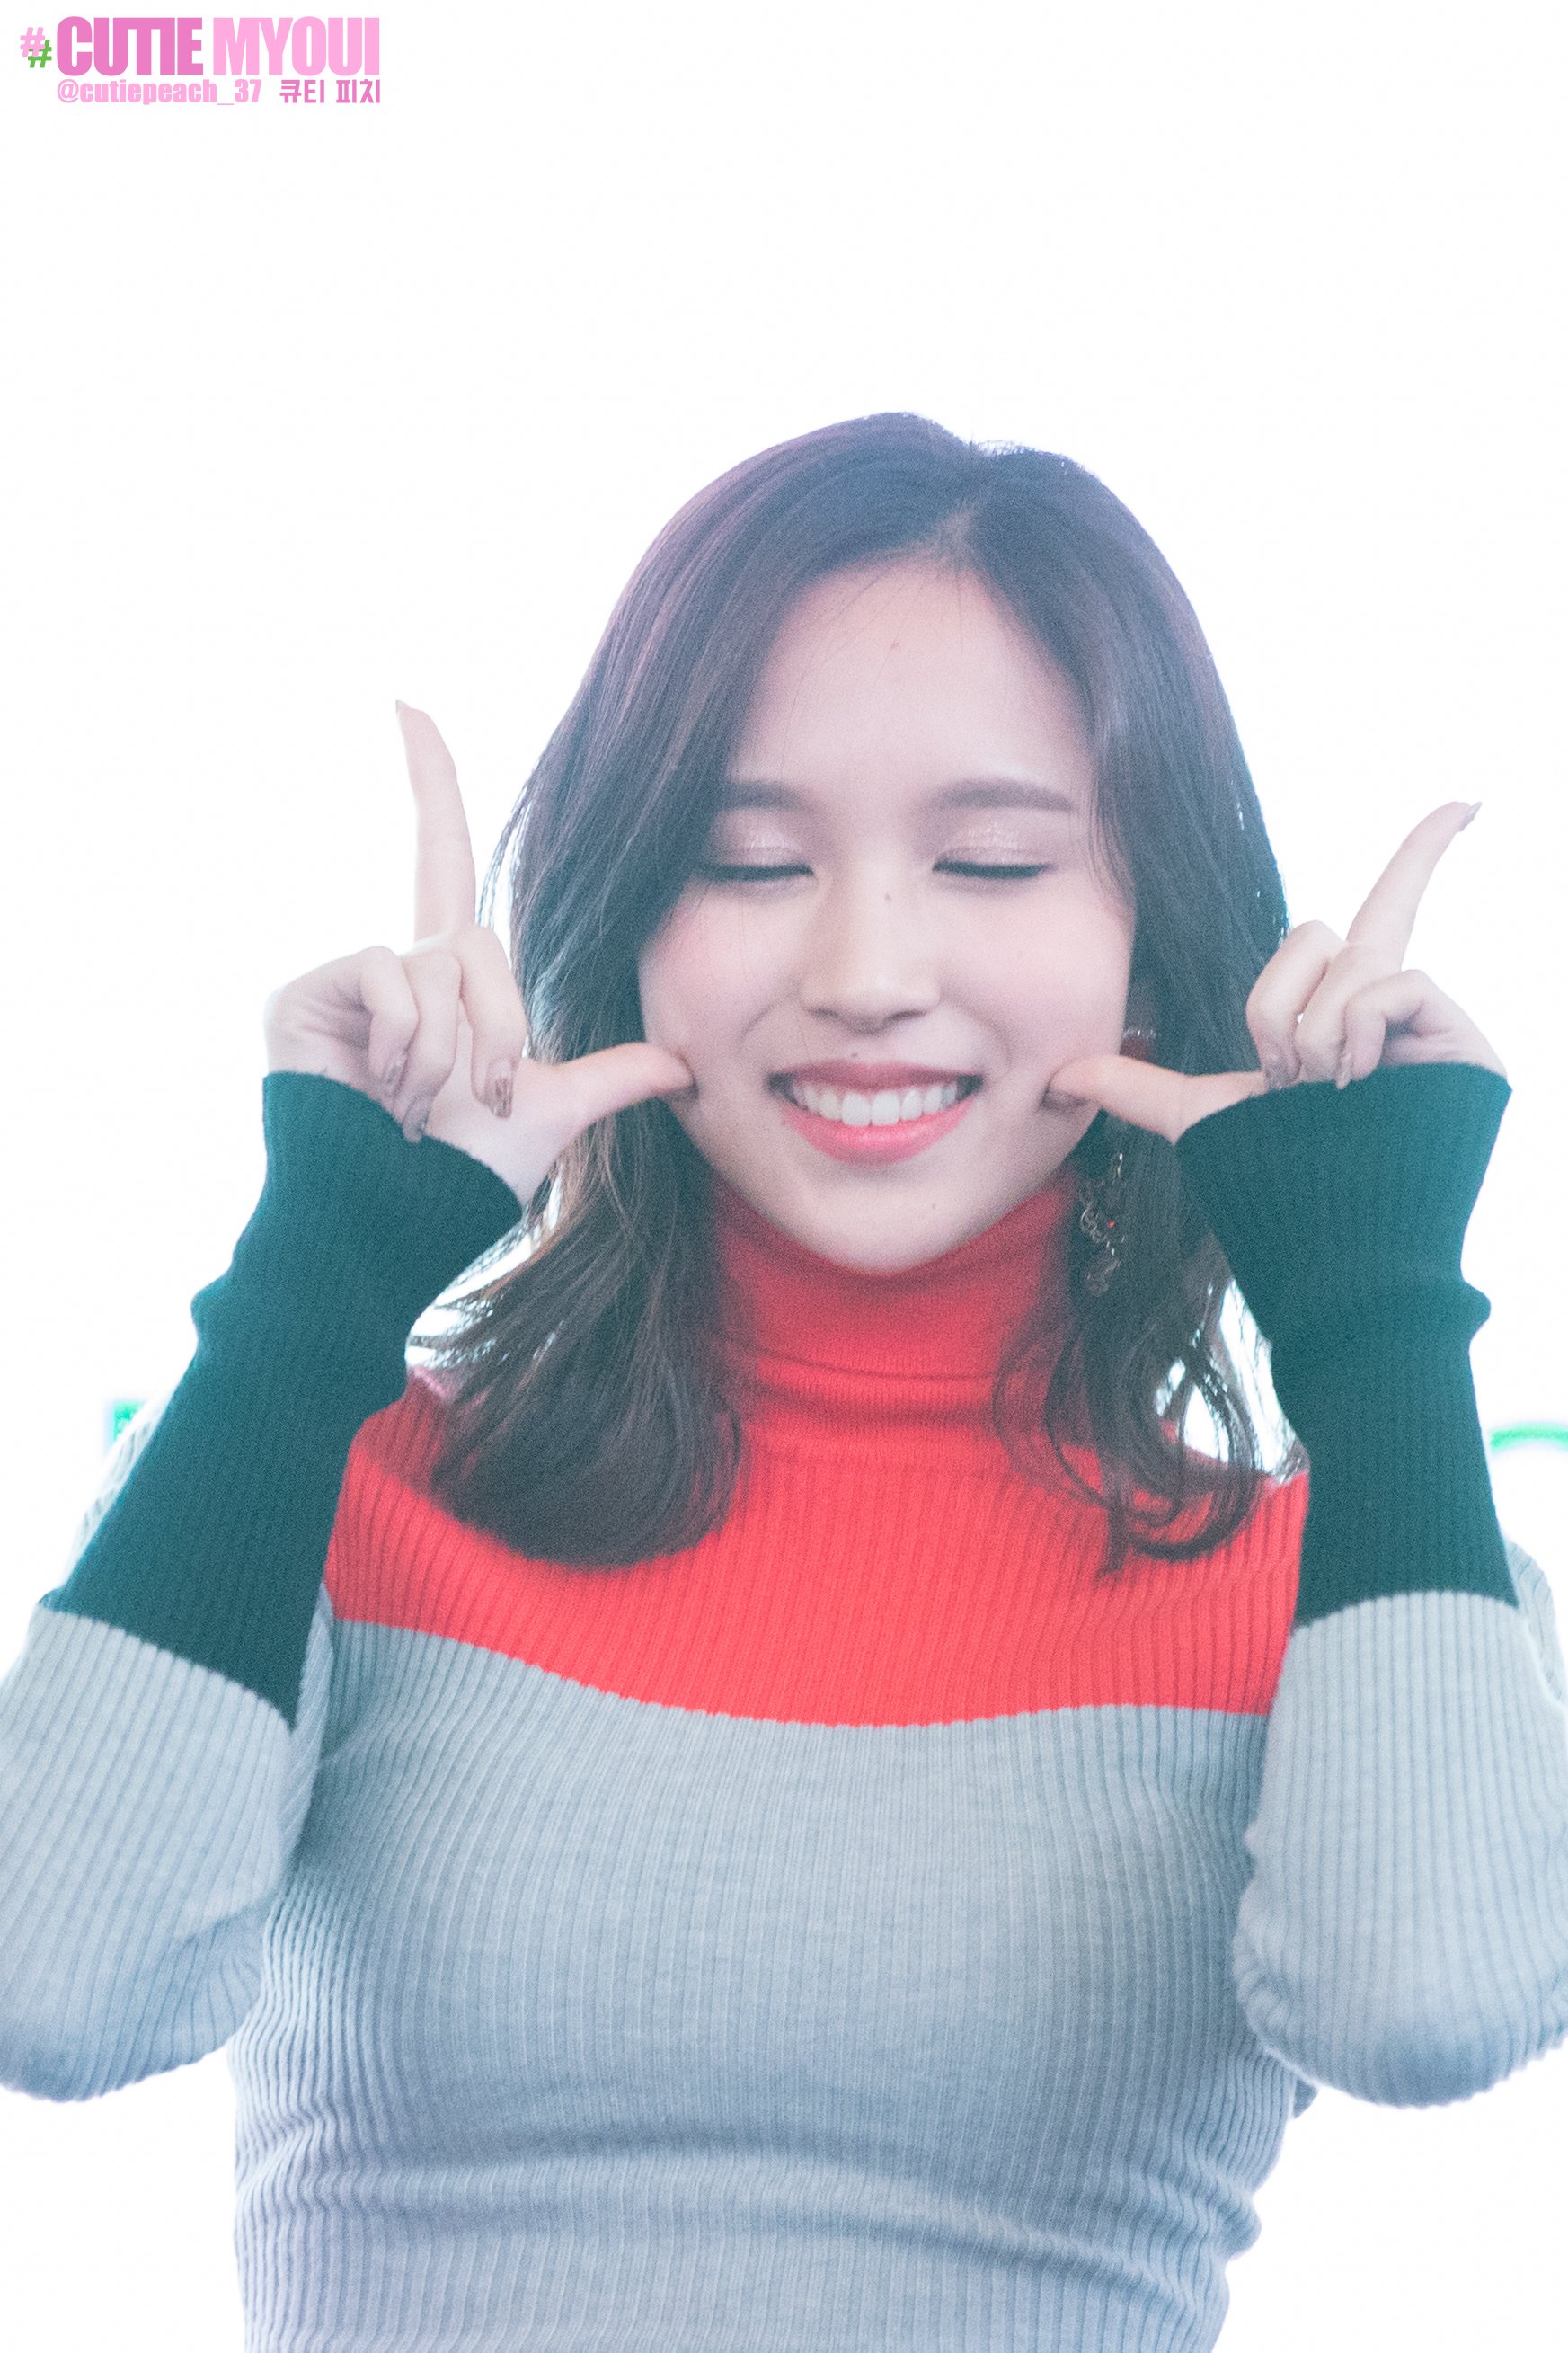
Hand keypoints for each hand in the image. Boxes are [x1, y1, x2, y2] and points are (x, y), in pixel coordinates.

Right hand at [262, 702, 695, 1199]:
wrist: (398, 1225)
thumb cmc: (465, 1179)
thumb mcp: (553, 1114)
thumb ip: (611, 1076)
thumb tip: (686, 1066)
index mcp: (448, 978)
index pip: (445, 857)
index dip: (431, 783)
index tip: (406, 702)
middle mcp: (395, 963)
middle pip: (478, 940)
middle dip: (498, 1029)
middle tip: (474, 1100)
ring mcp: (344, 978)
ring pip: (437, 964)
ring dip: (448, 1053)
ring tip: (418, 1111)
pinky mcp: (304, 993)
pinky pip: (386, 974)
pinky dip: (405, 1041)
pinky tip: (384, 1092)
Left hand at [1045, 801, 1507, 1145]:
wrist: (1328, 1250)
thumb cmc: (1272, 1189)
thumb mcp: (1198, 1122)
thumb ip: (1137, 1088)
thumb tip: (1058, 1076)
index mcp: (1342, 1010)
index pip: (1382, 908)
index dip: (1425, 852)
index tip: (1469, 800)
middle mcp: (1393, 1008)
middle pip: (1318, 933)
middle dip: (1276, 1007)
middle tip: (1285, 1080)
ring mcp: (1433, 1029)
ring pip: (1353, 960)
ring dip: (1313, 1033)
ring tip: (1321, 1095)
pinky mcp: (1467, 1050)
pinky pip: (1399, 983)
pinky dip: (1358, 1029)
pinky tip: (1356, 1084)